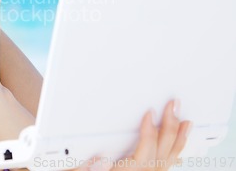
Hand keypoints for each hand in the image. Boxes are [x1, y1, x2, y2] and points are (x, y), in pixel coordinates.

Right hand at [76, 100, 191, 170]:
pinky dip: (175, 150)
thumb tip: (100, 161)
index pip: (143, 155)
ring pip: (168, 160)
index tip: (150, 113)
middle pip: (160, 154)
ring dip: (178, 139)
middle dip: (169, 129)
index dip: (149, 133)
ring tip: (186, 122)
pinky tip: (178, 140)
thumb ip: (86, 168)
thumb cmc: (89, 170)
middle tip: (173, 108)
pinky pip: (166, 163)